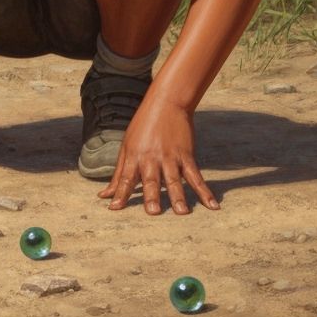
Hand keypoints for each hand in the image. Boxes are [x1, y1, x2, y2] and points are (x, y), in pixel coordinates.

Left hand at [98, 95, 217, 214]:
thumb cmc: (142, 128)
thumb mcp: (126, 148)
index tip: (114, 207)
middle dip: (151, 196)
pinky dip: (205, 191)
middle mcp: (151, 158)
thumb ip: (119, 174)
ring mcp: (170, 157)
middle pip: (151, 180)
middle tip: (153, 211)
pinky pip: (196, 176)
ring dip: (179, 196)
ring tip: (182, 212)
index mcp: (134, 156)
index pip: (125, 178)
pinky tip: (212, 205)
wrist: (166, 105)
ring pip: (174, 180)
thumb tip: (104, 195)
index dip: (120, 193)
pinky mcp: (187, 156)